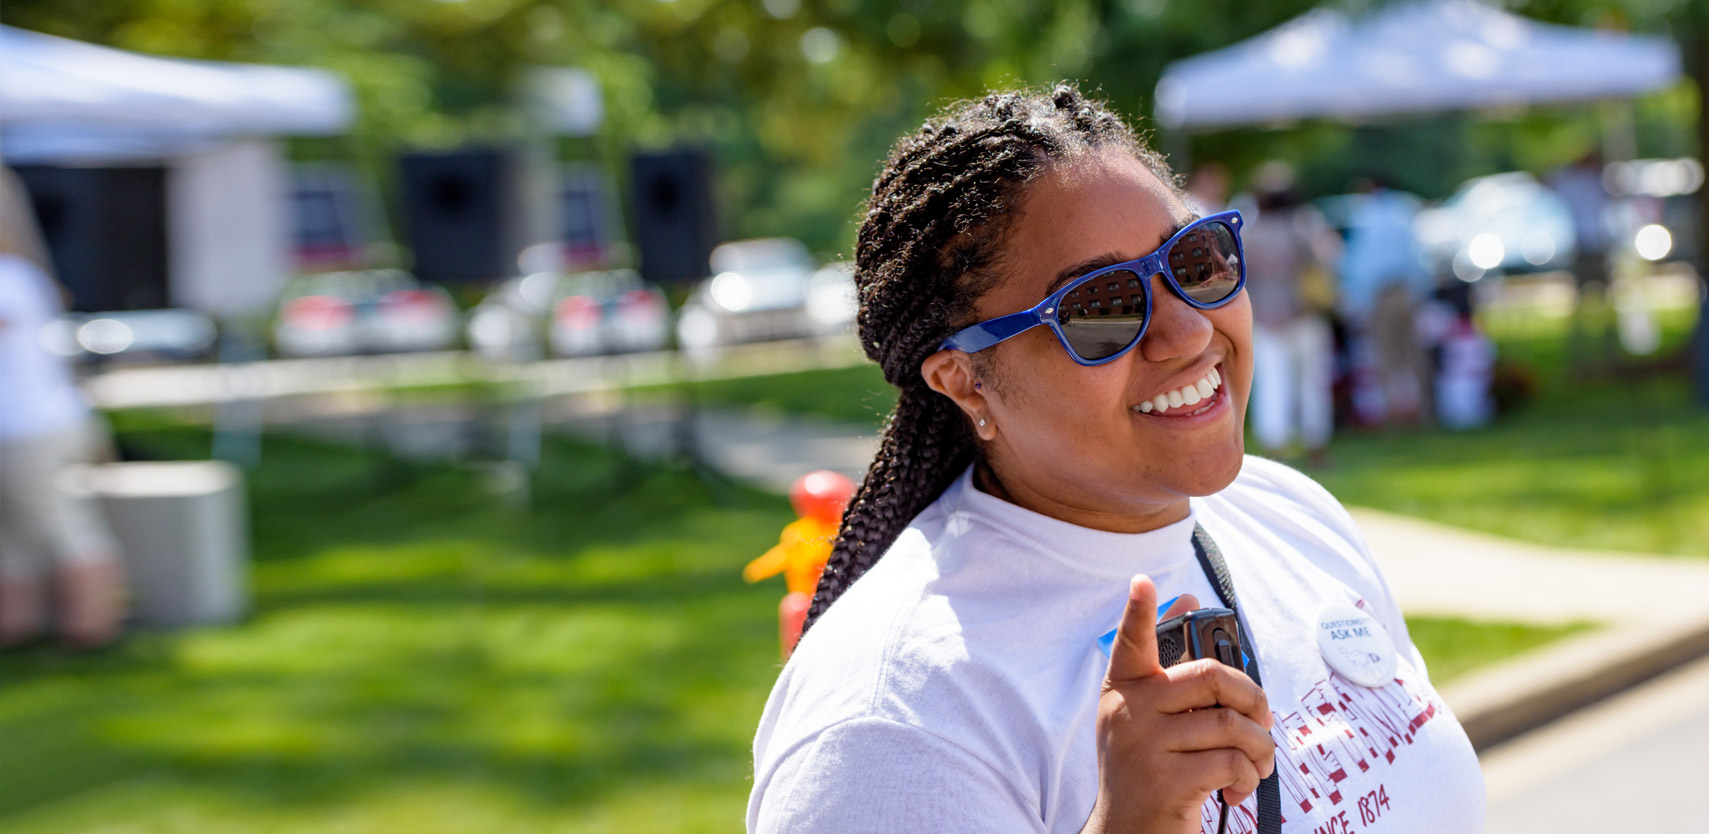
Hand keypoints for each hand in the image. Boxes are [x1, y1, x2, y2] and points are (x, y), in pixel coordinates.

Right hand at [1079, 576, 1275, 833]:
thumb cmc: (1150, 771)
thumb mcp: (1148, 720)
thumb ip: (1169, 672)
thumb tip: (1187, 600)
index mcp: (1124, 691)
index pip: (1130, 643)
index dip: (1137, 610)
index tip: (1142, 581)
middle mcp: (1128, 713)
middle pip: (1209, 678)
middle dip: (1253, 699)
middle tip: (1262, 723)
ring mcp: (1144, 747)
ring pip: (1231, 726)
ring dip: (1259, 750)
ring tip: (1253, 766)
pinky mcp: (1166, 782)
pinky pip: (1230, 763)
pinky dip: (1247, 778)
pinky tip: (1235, 791)